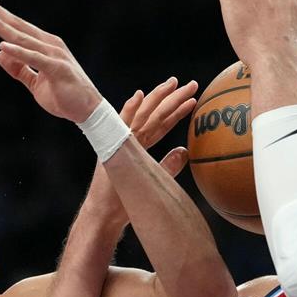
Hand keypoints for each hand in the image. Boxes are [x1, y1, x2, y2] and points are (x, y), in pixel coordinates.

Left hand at [0, 0, 102, 123]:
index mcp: (43, 45)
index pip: (16, 27)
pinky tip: (3, 46)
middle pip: (17, 25)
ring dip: (2, 26)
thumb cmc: (63, 95)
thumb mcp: (35, 83)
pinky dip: (19, 52)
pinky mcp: (58, 68)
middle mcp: (48, 44)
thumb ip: (18, 69)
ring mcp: (54, 55)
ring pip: (22, 38)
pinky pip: (35, 58)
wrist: (88, 111)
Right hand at [89, 77, 196, 225]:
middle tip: (190, 84)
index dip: (176, 111)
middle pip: (154, 114)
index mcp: (138, 145)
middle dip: (172, 98)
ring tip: (175, 84)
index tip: (192, 98)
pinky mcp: (113, 147)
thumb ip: (168, 164)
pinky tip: (138, 96)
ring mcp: (121, 141)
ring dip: (159, 98)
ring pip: (143, 115)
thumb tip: (185, 152)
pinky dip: (129, 110)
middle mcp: (130, 139)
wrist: (104, 211)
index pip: (161, 124)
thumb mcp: (152, 178)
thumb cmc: (125, 200)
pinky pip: (122, 125)